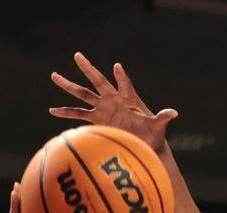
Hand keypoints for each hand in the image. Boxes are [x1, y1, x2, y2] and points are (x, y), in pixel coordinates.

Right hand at [49, 52, 176, 151]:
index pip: (125, 84)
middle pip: (99, 81)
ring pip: (83, 95)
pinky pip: (78, 114)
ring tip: (54, 76)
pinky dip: (66, 112)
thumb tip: (174, 112)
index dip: (122, 76)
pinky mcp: (97, 119)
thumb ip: (163, 118)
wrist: (144, 143)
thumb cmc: (153, 134)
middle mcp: (114, 100)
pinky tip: (52, 110)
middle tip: (77, 55)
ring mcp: (103, 108)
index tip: (118, 67)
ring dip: (69, 86)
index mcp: (129, 98)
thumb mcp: (158, 127)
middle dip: (88, 69)